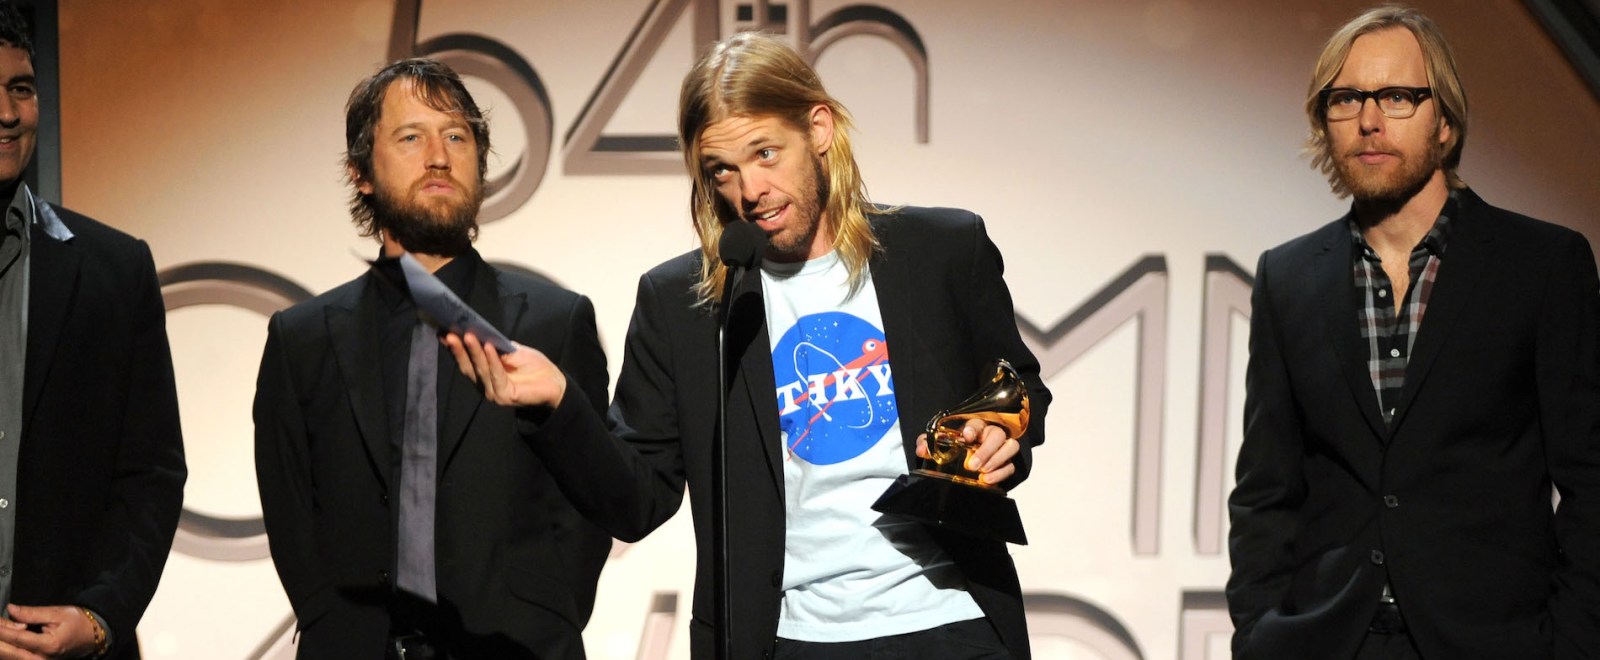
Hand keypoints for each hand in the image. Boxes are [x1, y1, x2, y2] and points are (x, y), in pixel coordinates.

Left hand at [0, 604, 98, 658]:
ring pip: (9, 657)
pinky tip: (4, 640)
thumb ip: (32, 613)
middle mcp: (41, 659)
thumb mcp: (57, 613)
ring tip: (1, 627)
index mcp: (49, 645)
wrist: (92, 636)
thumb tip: (11, 609)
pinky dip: (6, 649)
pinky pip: (15, 658)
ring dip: (1, 645)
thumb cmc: (78, 622)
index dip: (2, 630)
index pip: (18, 638)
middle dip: (0, 639)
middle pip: (8, 653)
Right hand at [443, 332, 566, 407]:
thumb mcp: (512, 351)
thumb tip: (477, 331)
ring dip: (474, 352)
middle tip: (450, 334)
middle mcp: (485, 386)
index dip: (454, 348)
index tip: (444, 332)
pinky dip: (492, 361)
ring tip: (468, 336)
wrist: (554, 382)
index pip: (465, 362)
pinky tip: (488, 347)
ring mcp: (494, 393)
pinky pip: (496, 375)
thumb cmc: (533, 366)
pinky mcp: (505, 396)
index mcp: (483, 376)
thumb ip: (495, 346)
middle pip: (468, 367)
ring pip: (480, 370)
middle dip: (458, 350)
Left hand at [916, 419, 1019, 485]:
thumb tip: (921, 449)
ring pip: (1011, 447)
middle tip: (972, 465)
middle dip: (986, 450)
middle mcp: (990, 435)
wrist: (965, 462)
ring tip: (982, 473)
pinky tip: (987, 480)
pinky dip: (1001, 473)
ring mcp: (1001, 448)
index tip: (966, 437)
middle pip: (998, 435)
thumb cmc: (955, 448)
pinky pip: (1011, 466)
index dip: (973, 429)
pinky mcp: (1006, 463)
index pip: (977, 423)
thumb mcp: (940, 445)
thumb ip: (928, 444)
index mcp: (974, 427)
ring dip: (997, 460)